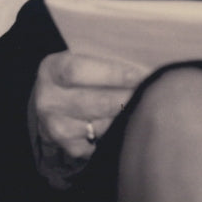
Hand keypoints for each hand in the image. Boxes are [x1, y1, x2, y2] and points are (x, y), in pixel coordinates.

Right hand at [30, 52, 146, 184]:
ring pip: (99, 126)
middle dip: (127, 98)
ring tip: (146, 106)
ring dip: (125, 117)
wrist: (55, 98)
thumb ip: (106, 56)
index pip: (78, 71)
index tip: (141, 74)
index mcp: (52, 69)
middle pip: (93, 102)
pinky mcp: (68, 146)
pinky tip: (130, 123)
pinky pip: (100, 142)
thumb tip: (143, 60)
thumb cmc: (82, 71)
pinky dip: (117, 133)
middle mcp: (48, 100)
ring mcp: (56, 127)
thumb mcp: (84, 55)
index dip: (112, 73)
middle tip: (152, 92)